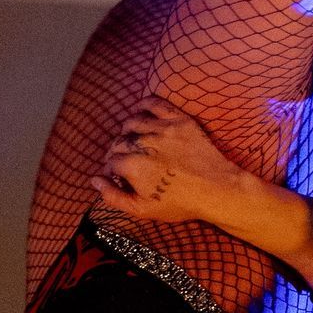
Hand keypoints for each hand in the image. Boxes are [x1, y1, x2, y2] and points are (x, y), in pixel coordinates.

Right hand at [93, 100, 247, 226]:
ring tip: (131, 140)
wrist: (217, 189)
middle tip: (123, 161)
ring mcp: (162, 128)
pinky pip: (156, 103)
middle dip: (116, 152)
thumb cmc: (181, 203)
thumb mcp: (142, 210)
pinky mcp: (179, 120)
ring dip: (127, 131)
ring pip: (132, 122)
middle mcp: (143, 142)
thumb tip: (94, 181)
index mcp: (132, 165)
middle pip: (119, 141)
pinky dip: (144, 104)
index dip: (110, 170)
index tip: (116, 176)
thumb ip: (113, 196)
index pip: (110, 162)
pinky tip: (140, 110)